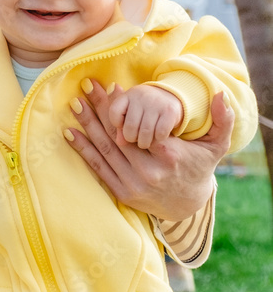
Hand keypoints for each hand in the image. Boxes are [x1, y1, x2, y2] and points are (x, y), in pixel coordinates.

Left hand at [65, 81, 233, 219]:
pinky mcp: (122, 192)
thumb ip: (222, 121)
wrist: (187, 205)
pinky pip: (99, 168)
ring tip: (74, 104)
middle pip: (119, 134)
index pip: (141, 126)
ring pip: (106, 149)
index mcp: (169, 156)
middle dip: (100, 109)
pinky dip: (84, 150)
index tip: (112, 86)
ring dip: (87, 125)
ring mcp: (133, 183)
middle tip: (85, 87)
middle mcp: (149, 172)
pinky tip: (70, 133)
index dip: (124, 107)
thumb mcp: (215, 146)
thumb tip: (221, 95)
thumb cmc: (198, 167)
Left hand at [109, 84, 183, 148]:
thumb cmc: (144, 109)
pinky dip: (158, 139)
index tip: (123, 126)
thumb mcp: (130, 112)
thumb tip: (120, 142)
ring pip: (145, 132)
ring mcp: (156, 103)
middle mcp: (141, 96)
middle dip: (131, 138)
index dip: (116, 124)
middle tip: (135, 139)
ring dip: (144, 142)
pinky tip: (157, 137)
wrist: (171, 96)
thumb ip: (121, 126)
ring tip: (145, 142)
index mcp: (128, 95)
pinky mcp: (170, 111)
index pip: (114, 112)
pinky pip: (160, 133)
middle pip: (130, 126)